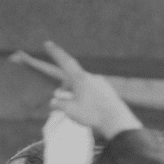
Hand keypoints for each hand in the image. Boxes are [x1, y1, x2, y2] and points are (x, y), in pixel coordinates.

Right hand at [9, 41, 141, 137]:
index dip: (55, 53)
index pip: (65, 62)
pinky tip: (89, 110)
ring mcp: (101, 83)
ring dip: (75, 94)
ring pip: (82, 86)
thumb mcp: (70, 110)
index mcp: (80, 79)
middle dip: (65, 87)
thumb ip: (59, 104)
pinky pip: (92, 91)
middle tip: (61, 99)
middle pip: (72, 78)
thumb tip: (53, 101)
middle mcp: (91, 77)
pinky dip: (85, 97)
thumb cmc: (91, 114)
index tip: (47, 43)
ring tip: (76, 109)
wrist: (116, 120)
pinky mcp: (107, 90)